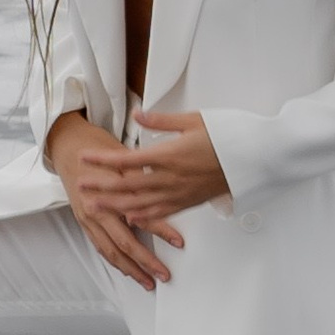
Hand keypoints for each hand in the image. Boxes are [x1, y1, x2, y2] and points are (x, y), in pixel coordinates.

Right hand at [44, 108, 181, 288]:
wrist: (68, 147)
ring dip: (130, 270)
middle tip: (162, 275)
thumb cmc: (97, 150)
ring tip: (147, 281)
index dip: (162, 232)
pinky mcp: (85, 223)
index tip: (178, 242)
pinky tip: (126, 269)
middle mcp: (96, 212)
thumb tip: (163, 199)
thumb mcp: (123, 159)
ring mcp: (89, 220)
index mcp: (108, 194)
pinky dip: (115, 262)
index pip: (140, 219)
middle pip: (124, 245)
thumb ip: (140, 181)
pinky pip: (101, 248)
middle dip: (145, 263)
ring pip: (111, 252)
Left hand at [79, 109, 230, 243]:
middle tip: (79, 186)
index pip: (127, 161)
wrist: (255, 158)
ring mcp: (180, 193)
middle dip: (101, 187)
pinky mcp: (190, 202)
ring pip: (140, 205)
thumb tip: (138, 115)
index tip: (84, 158)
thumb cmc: (227, 135)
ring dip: (115, 206)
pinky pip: (162, 213)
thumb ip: (161, 122)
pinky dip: (143, 217)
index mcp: (169, 156)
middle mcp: (171, 179)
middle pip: (127, 187)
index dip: (103, 161)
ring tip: (94, 206)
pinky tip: (130, 219)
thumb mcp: (193, 120)